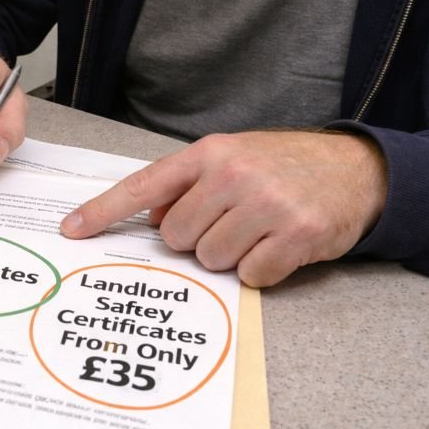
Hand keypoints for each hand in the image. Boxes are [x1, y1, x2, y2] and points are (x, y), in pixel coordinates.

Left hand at [60, 131, 387, 286]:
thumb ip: (188, 183)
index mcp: (210, 153)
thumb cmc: (286, 166)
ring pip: (211, 259)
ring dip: (230, 256)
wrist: (357, 169)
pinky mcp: (297, 234)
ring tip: (258, 232)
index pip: (145, 185)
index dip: (104, 210)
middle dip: (196, 240)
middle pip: (176, 236)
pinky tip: (279, 246)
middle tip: (230, 223)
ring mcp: (266, 203)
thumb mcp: (233, 157)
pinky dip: (262, 270)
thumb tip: (149, 214)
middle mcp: (234, 174)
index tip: (72, 229)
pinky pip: (252, 275)